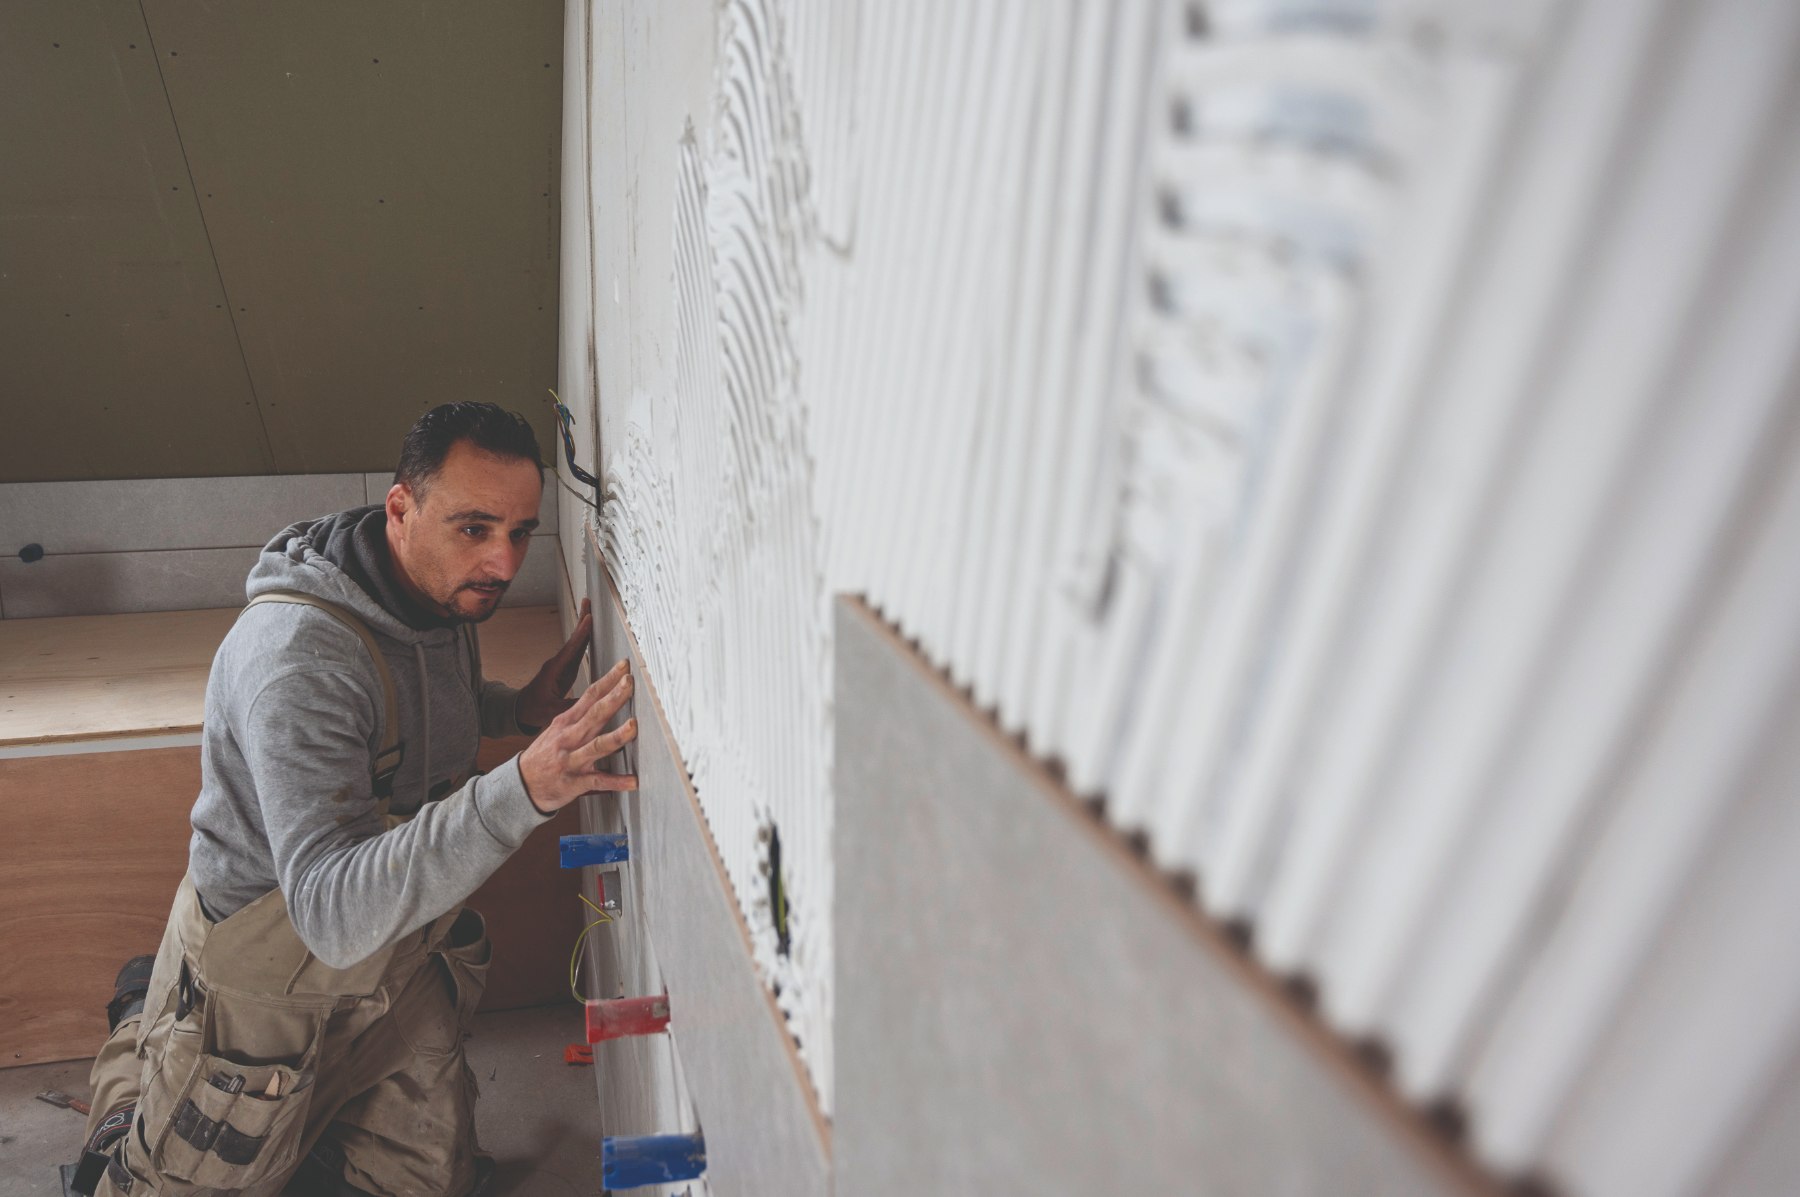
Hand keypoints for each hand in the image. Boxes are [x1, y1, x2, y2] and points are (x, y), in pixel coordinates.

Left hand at [517, 599, 595, 731]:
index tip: (589, 618)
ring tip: (590, 612)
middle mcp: (558, 664)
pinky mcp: (565, 670)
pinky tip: (589, 635)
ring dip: (583, 628)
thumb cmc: (534, 710)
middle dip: (581, 621)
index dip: (581, 633)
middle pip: (573, 639)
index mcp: (555, 671)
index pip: (571, 648)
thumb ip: (570, 706)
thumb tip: (591, 703)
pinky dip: (583, 640)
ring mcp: (561, 666)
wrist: (522, 711)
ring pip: (575, 643)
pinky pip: (576, 651)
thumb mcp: (552, 711)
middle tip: (588, 602)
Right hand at [518, 658, 638, 813]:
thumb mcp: (557, 730)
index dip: (608, 680)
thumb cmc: (545, 755)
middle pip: (595, 714)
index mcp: (567, 722)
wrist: (521, 784)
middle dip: (614, 698)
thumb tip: (604, 699)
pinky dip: (617, 782)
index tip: (624, 667)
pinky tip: (633, 781)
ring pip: (597, 746)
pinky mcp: (575, 782)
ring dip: (617, 736)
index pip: (590, 696)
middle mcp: (569, 738)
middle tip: (630, 683)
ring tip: (634, 727)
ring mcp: (572, 760)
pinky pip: (598, 781)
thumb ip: (581, 716)